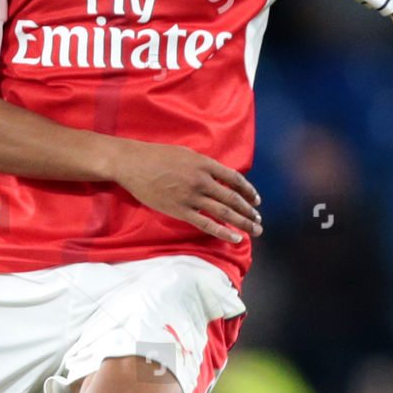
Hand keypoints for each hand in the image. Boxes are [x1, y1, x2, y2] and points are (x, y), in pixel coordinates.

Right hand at [113, 141, 261, 242]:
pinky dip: (223, 232)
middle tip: (259, 219)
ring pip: (224, 213)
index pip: (235, 179)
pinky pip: (207, 224)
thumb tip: (219, 177)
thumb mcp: (186, 154)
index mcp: (205, 164)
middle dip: (249, 210)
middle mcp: (202, 181)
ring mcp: (192, 197)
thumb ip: (204, 165)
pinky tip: (236, 238)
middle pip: (233, 198)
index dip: (248, 191)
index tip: (256, 200)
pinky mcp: (180, 211)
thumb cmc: (157, 156)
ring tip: (255, 230)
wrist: (133, 164)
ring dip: (243, 222)